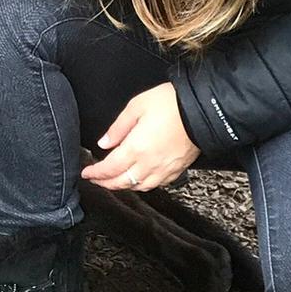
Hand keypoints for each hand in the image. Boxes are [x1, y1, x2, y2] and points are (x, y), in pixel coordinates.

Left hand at [81, 83, 199, 192]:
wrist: (203, 110)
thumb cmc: (172, 104)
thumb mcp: (137, 106)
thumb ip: (118, 127)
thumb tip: (105, 142)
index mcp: (136, 148)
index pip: (109, 168)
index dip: (95, 173)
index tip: (87, 173)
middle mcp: (149, 163)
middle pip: (121, 182)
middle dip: (105, 183)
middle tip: (96, 180)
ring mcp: (164, 169)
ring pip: (139, 187)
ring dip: (123, 186)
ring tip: (115, 181)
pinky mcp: (177, 169)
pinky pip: (156, 185)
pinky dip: (143, 185)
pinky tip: (140, 180)